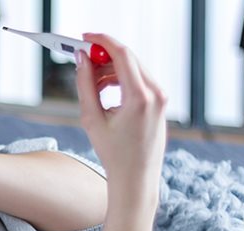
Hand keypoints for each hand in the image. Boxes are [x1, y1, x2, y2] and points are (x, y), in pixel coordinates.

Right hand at [75, 33, 166, 209]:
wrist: (136, 179)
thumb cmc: (113, 154)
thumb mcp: (92, 119)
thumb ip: (85, 85)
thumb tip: (82, 60)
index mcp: (140, 97)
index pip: (122, 54)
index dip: (101, 41)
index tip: (85, 38)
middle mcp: (156, 93)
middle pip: (128, 58)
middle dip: (104, 55)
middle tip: (83, 60)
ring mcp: (161, 97)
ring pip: (133, 68)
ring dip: (111, 70)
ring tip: (92, 86)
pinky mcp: (161, 102)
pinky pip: (140, 80)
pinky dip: (121, 80)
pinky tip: (105, 93)